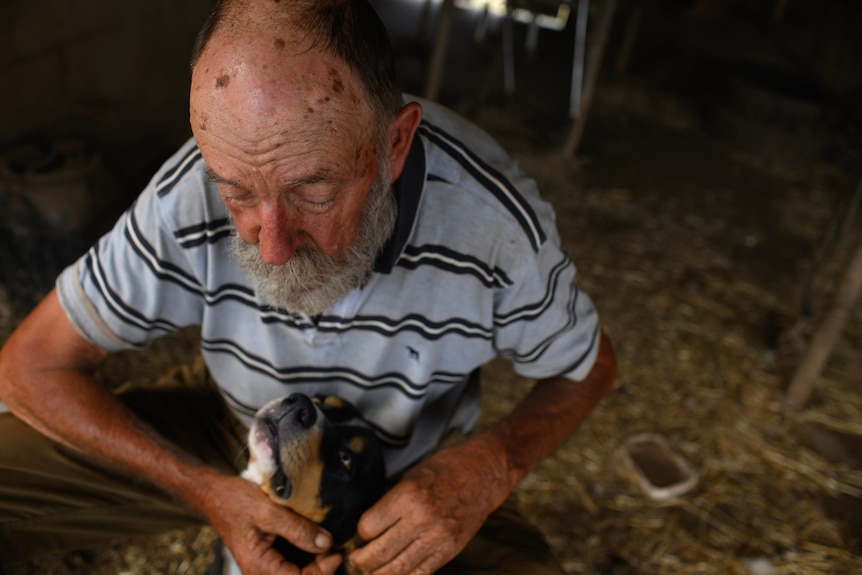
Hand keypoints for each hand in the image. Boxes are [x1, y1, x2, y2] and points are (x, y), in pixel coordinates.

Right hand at [201, 474, 342, 574]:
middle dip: (320, 567)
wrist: (214, 493)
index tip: (336, 551)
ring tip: (326, 543)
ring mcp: (262, 567)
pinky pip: (290, 565)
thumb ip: (297, 529)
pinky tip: (314, 541)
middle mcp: (259, 572)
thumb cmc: (234, 500)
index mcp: (258, 566)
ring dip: (315, 563)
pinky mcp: (266, 559)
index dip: (323, 570)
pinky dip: (305, 556)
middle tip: (333, 545)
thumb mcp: (268, 510)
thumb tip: (325, 543)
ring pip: (296, 574)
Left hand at [348, 439, 510, 574]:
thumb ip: (390, 501)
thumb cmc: (447, 469)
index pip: (369, 527)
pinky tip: (393, 574)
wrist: (484, 474)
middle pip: (380, 552)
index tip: (357, 535)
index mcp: (409, 495)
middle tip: (354, 560)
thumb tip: (368, 526)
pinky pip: (420, 573)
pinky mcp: (450, 550)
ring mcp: (438, 538)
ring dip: (377, 574)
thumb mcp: (411, 475)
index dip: (358, 534)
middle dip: (361, 561)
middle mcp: (422, 519)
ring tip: (369, 571)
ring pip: (398, 569)